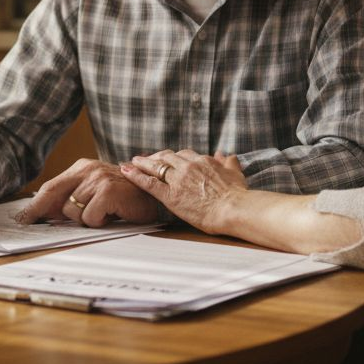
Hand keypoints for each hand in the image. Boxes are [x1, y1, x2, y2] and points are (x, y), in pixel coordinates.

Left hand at [16, 158, 161, 227]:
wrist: (155, 196)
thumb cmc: (124, 199)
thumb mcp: (95, 195)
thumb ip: (73, 199)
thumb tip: (45, 216)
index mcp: (82, 168)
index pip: (50, 187)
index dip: (34, 205)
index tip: (22, 219)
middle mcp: (88, 170)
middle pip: (54, 195)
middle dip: (46, 213)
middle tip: (41, 224)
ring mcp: (98, 179)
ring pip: (72, 212)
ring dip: (86, 220)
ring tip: (103, 214)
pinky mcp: (108, 191)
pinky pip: (89, 217)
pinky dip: (99, 222)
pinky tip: (112, 215)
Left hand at [121, 149, 245, 233]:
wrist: (234, 209)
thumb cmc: (238, 195)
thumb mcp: (235, 173)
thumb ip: (229, 162)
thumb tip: (226, 155)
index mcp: (203, 161)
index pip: (184, 154)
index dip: (174, 156)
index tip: (168, 157)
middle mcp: (188, 166)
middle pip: (167, 156)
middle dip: (155, 156)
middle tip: (146, 158)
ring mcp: (178, 180)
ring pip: (155, 166)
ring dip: (142, 163)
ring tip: (132, 162)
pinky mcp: (170, 195)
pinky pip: (149, 182)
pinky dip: (136, 176)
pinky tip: (126, 171)